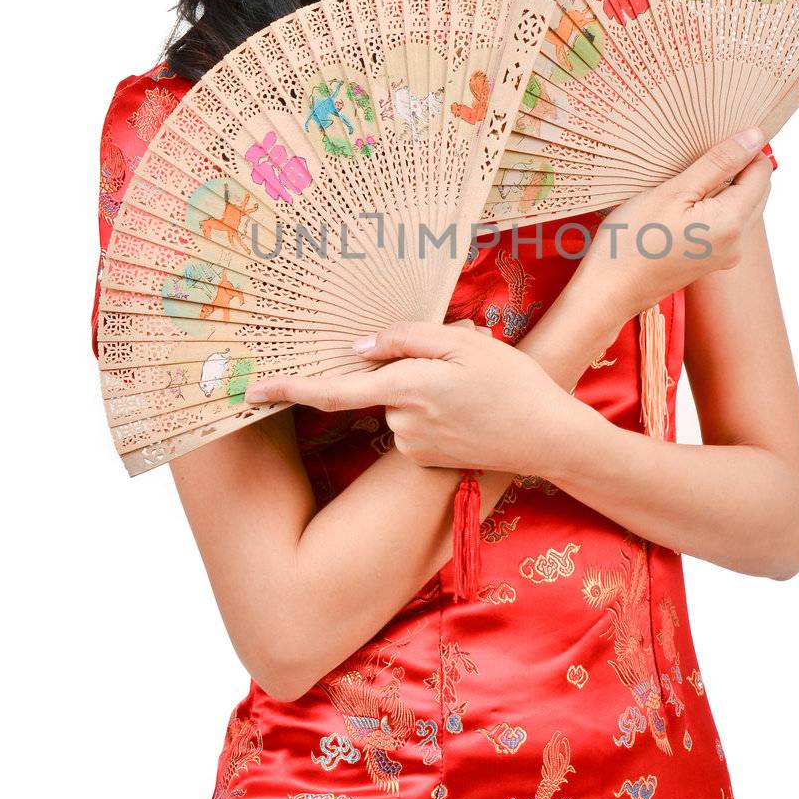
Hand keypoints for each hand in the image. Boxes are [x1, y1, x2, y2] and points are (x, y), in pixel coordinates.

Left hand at [244, 319, 567, 476]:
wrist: (547, 436)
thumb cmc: (511, 381)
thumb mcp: (464, 341)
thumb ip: (406, 339)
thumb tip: (361, 347)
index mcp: (408, 387)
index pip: (333, 390)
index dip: (289, 388)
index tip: (251, 391)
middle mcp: (402, 421)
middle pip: (375, 387)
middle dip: (403, 371)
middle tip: (457, 369)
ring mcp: (412, 446)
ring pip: (395, 405)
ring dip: (420, 392)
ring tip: (470, 389)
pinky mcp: (424, 459)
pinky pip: (412, 425)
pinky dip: (430, 413)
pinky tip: (467, 411)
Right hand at [569, 127, 773, 328]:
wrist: (609, 290)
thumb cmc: (632, 239)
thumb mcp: (674, 190)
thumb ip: (719, 163)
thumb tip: (755, 136)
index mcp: (733, 222)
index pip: (762, 172)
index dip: (745, 149)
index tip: (716, 137)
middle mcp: (738, 243)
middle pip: (756, 190)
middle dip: (738, 167)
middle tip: (700, 152)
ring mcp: (725, 255)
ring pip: (741, 206)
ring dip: (724, 186)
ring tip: (687, 176)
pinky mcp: (711, 260)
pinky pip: (725, 223)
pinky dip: (713, 206)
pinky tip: (684, 201)